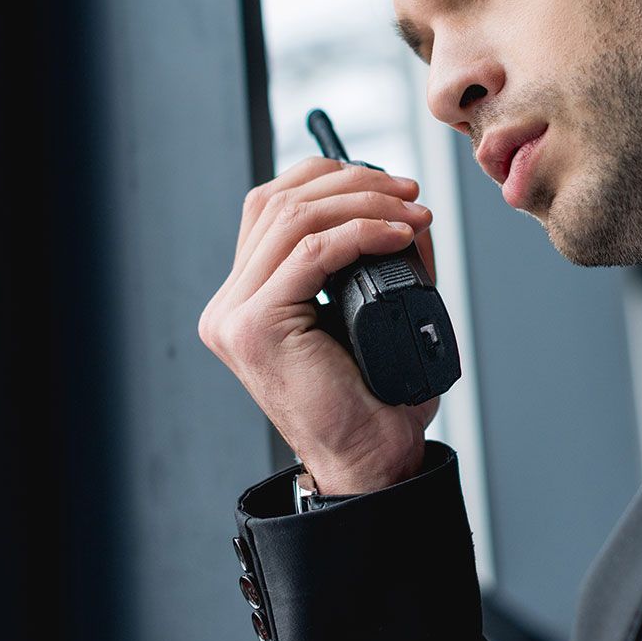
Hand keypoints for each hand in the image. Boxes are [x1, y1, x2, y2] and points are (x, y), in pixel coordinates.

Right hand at [199, 155, 440, 494]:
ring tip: (413, 212)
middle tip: (409, 192)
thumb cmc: (377, 398)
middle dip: (352, 182)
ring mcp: (234, 317)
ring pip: (293, 219)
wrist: (371, 462)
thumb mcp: (376, 308)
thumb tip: (406, 206)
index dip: (328, 178)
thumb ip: (378, 256)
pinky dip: (360, 233)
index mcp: (245, 298)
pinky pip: (310, 255)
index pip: (270, 206)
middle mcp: (228, 304)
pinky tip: (398, 235)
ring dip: (363, 203)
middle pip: (279, 202)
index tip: (389, 183)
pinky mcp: (255, 329)